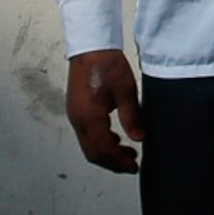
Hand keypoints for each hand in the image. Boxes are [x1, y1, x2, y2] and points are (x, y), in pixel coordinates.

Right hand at [65, 49, 146, 172]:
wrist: (91, 47)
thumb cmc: (106, 64)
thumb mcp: (126, 91)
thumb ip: (132, 117)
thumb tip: (139, 137)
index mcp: (89, 117)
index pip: (104, 150)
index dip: (119, 162)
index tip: (133, 166)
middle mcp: (78, 119)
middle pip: (93, 153)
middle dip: (112, 162)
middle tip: (131, 164)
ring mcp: (74, 115)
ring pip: (88, 145)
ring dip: (106, 152)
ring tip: (126, 152)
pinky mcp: (76, 109)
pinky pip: (85, 134)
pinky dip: (99, 142)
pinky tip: (114, 137)